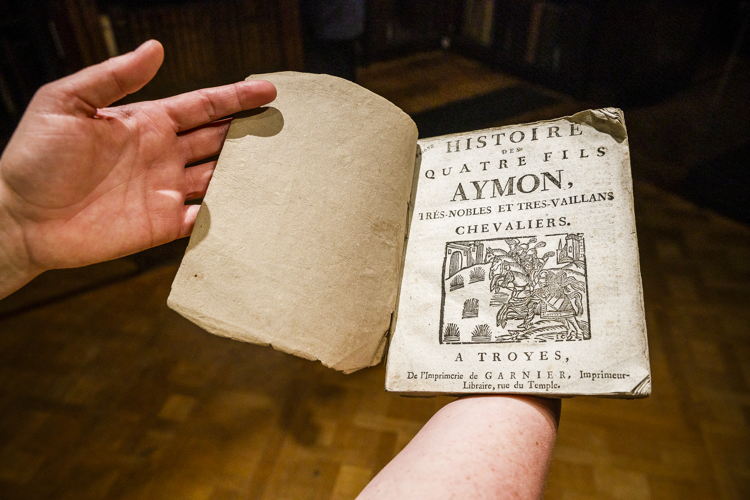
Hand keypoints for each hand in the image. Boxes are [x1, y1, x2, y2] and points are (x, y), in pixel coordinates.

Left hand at [0, 40, 275, 296]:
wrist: (19, 217)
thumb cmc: (35, 157)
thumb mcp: (65, 102)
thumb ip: (113, 77)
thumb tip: (156, 48)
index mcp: (146, 123)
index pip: (202, 106)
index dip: (235, 97)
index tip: (269, 90)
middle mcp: (163, 155)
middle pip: (219, 140)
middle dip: (251, 132)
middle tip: (285, 127)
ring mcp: (166, 191)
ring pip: (219, 177)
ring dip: (247, 172)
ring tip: (280, 166)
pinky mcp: (164, 225)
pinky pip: (205, 217)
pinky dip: (228, 213)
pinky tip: (252, 207)